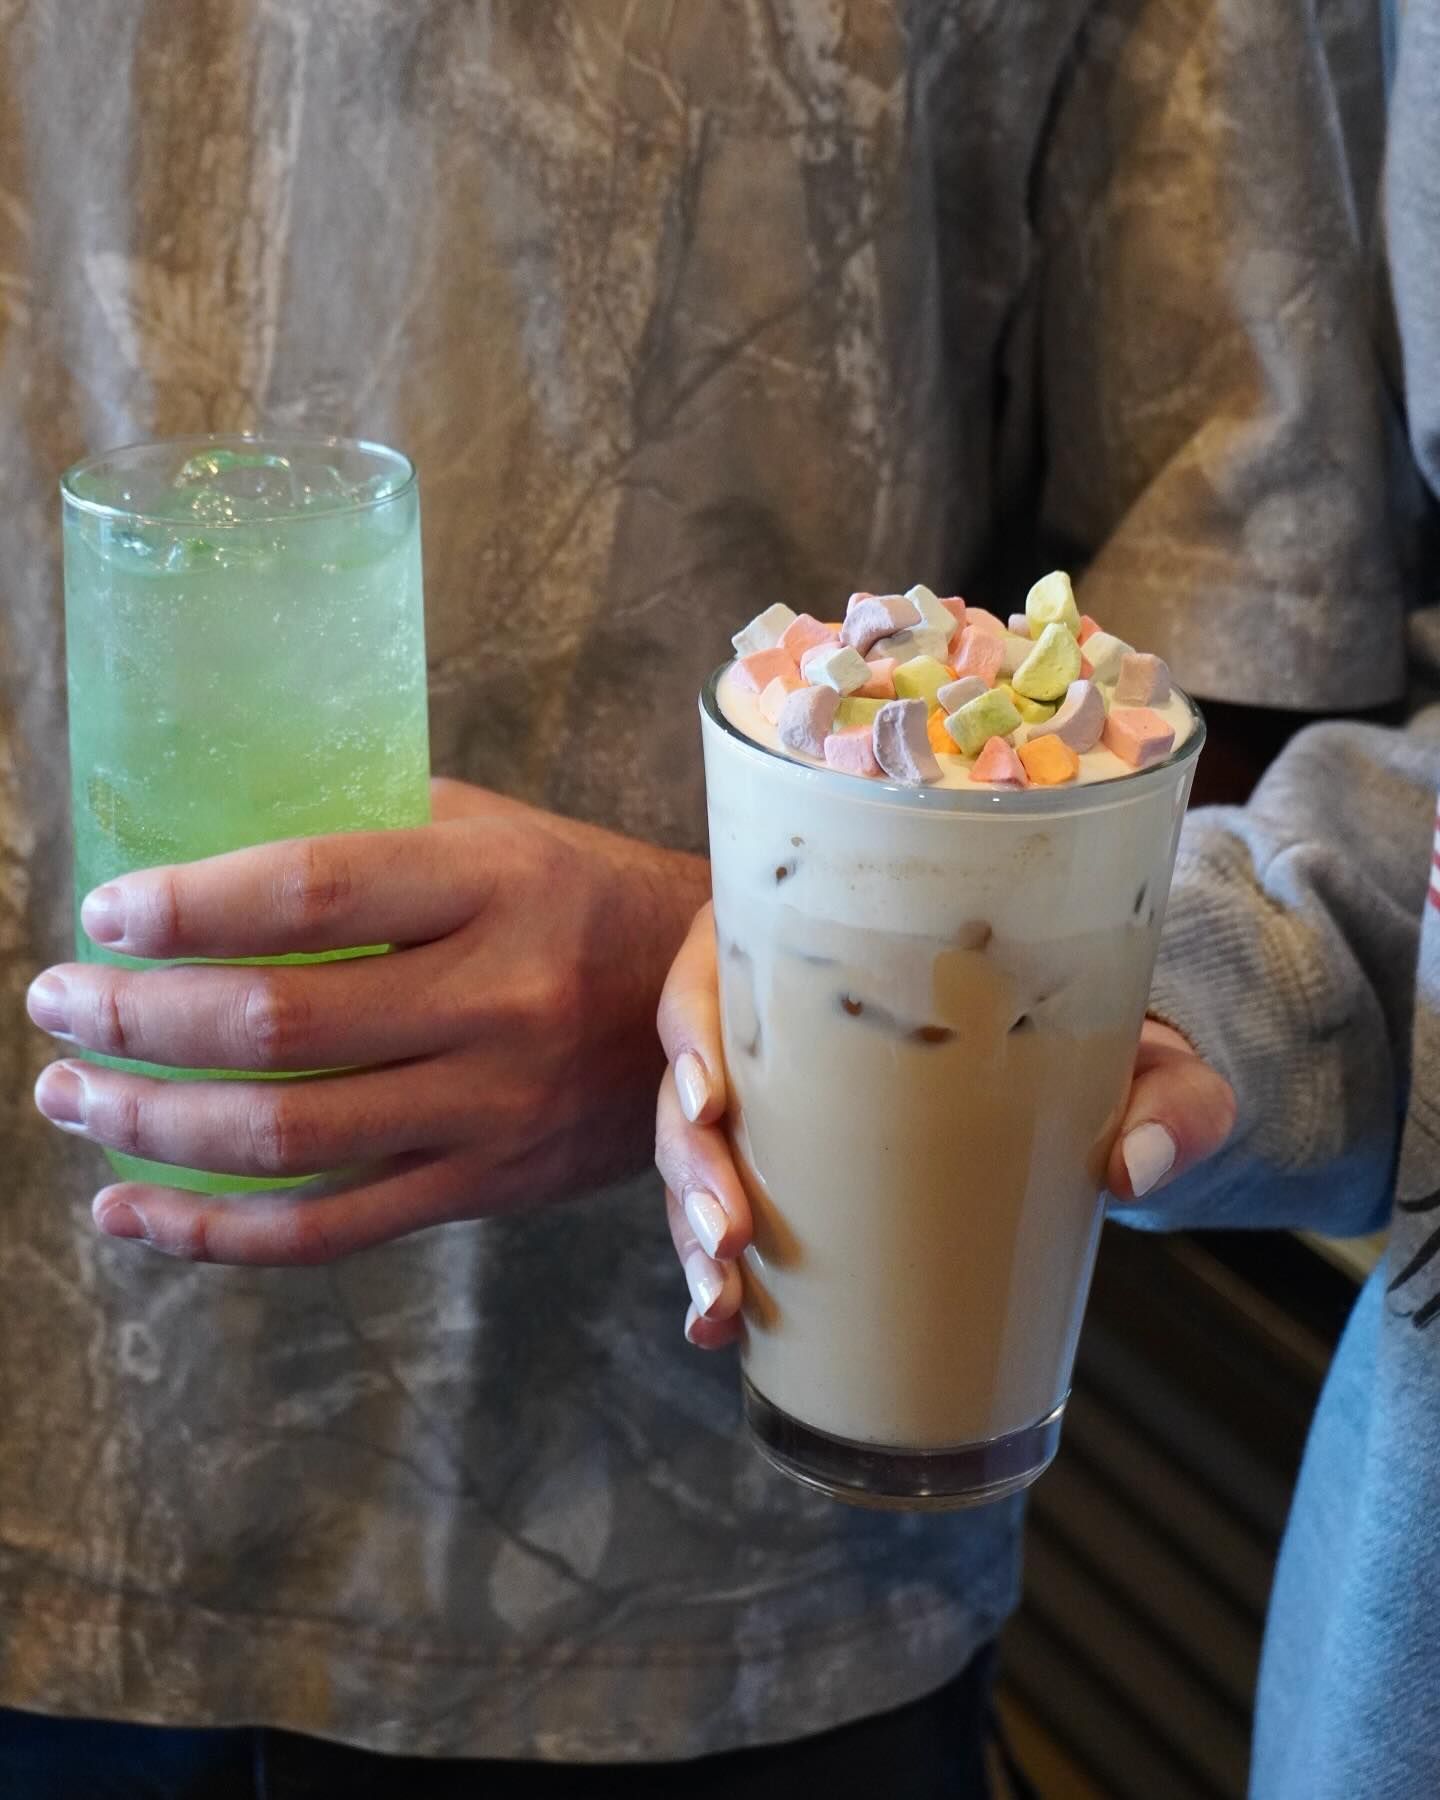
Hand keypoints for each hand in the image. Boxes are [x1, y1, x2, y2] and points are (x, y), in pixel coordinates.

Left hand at [28, 780, 708, 1262]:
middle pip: (282, 1024)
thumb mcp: (498, 830)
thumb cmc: (581, 895)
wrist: (713, 1000)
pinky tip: (131, 1211)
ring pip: (290, 1136)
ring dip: (153, 1125)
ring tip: (70, 1097)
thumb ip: (371, 833)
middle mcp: (500, 997)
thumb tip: (210, 847)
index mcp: (496, 884)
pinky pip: (333, 1230)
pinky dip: (215, 1232)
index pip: (314, 892)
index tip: (106, 916)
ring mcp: (496, 1108)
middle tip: (55, 1004)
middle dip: (137, 1020)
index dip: (191, 907)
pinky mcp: (490, 1187)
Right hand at [654, 906, 1237, 1349]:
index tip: (709, 1092)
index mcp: (834, 941)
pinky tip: (718, 1325)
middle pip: (696, 1074)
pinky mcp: (800, 1164)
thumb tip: (1128, 1167)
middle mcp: (790, 1012)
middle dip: (694, 1164)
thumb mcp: (1152, 1058)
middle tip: (733, 1239)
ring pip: (700, 1152)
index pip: (726, 962)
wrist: (1113, 1080)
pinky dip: (718, 1271)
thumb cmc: (1113, 1038)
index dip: (693, 1025)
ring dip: (692, 1229)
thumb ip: (1168, 1097)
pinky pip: (733, 1207)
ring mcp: (786, 1092)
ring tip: (720, 1305)